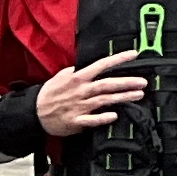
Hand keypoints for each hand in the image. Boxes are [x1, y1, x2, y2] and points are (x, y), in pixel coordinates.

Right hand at [29, 53, 147, 137]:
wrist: (33, 112)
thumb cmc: (48, 94)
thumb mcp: (61, 76)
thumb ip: (76, 71)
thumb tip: (87, 66)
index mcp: (77, 78)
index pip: (101, 65)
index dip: (118, 59)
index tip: (133, 55)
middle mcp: (80, 91)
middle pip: (107, 84)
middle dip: (126, 82)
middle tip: (143, 82)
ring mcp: (78, 106)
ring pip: (104, 100)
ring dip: (122, 97)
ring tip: (138, 95)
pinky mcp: (75, 121)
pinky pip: (91, 120)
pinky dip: (102, 118)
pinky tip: (114, 115)